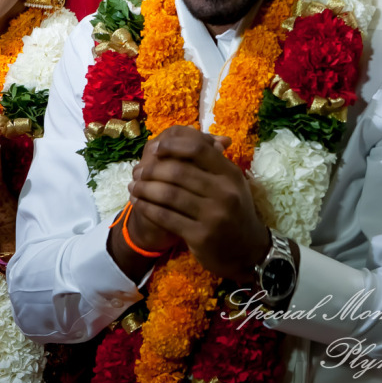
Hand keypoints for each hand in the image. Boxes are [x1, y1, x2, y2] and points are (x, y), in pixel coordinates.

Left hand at [129, 125, 269, 282]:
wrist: (248, 250)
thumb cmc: (234, 209)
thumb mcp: (230, 182)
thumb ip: (210, 159)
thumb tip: (182, 131)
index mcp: (230, 174)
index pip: (198, 149)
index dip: (172, 146)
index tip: (154, 148)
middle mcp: (224, 192)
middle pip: (178, 172)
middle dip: (151, 169)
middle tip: (137, 171)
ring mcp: (213, 215)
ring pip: (168, 195)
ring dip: (145, 189)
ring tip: (133, 186)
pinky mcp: (200, 236)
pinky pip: (166, 217)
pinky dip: (147, 208)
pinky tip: (138, 203)